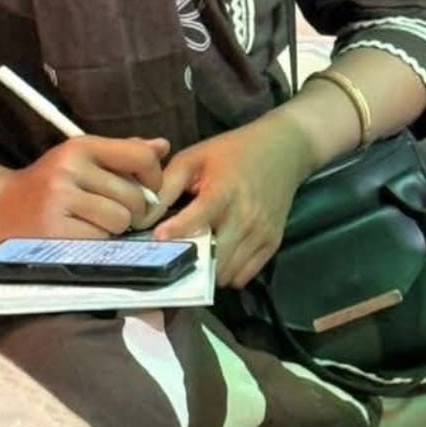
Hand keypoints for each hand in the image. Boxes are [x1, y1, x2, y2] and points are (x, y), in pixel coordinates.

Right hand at [0, 135, 168, 244]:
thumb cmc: (50, 183)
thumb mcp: (82, 158)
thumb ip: (123, 153)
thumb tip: (163, 146)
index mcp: (80, 146)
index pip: (140, 156)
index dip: (154, 177)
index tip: (148, 189)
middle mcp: (70, 168)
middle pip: (134, 196)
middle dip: (133, 211)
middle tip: (116, 213)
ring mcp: (60, 199)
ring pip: (120, 220)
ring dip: (116, 228)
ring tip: (96, 223)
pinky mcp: (54, 230)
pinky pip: (100, 240)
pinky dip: (98, 242)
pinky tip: (80, 235)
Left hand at [150, 124, 311, 287]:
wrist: (283, 149)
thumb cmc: (231, 152)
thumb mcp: (195, 158)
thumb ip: (167, 185)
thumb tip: (142, 218)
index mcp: (225, 190)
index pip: (200, 216)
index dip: (178, 230)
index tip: (158, 239)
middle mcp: (246, 216)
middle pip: (213, 257)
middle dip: (190, 261)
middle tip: (172, 257)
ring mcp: (262, 233)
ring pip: (227, 273)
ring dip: (207, 271)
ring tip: (195, 257)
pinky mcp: (273, 244)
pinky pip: (244, 276)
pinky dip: (228, 273)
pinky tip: (217, 257)